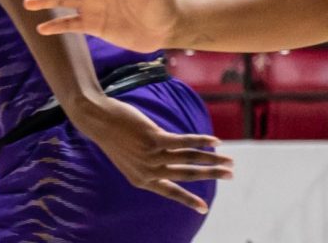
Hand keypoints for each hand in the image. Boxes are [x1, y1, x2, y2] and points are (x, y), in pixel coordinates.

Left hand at [69, 94, 231, 213]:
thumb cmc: (113, 135)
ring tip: (230, 161)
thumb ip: (148, 163)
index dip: (188, 200)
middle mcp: (148, 171)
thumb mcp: (128, 157)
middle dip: (211, 176)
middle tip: (230, 175)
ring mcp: (151, 156)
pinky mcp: (153, 139)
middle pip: (187, 176)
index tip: (204, 209)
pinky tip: (216, 141)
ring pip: (190, 160)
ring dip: (213, 160)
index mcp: (141, 180)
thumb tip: (171, 161)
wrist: (96, 118)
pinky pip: (184, 142)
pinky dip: (202, 141)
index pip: (170, 192)